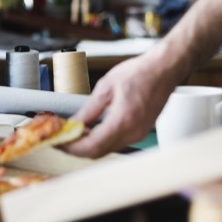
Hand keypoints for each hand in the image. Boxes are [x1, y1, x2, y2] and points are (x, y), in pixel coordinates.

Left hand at [62, 52, 179, 157]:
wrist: (164, 70)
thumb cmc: (139, 73)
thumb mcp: (106, 87)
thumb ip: (89, 109)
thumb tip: (73, 124)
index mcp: (123, 121)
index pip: (92, 146)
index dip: (71, 147)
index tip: (58, 141)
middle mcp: (133, 133)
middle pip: (98, 152)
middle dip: (76, 148)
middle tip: (60, 138)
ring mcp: (138, 134)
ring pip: (107, 149)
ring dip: (87, 145)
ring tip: (71, 133)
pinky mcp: (141, 132)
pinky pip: (116, 143)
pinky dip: (100, 140)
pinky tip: (89, 130)